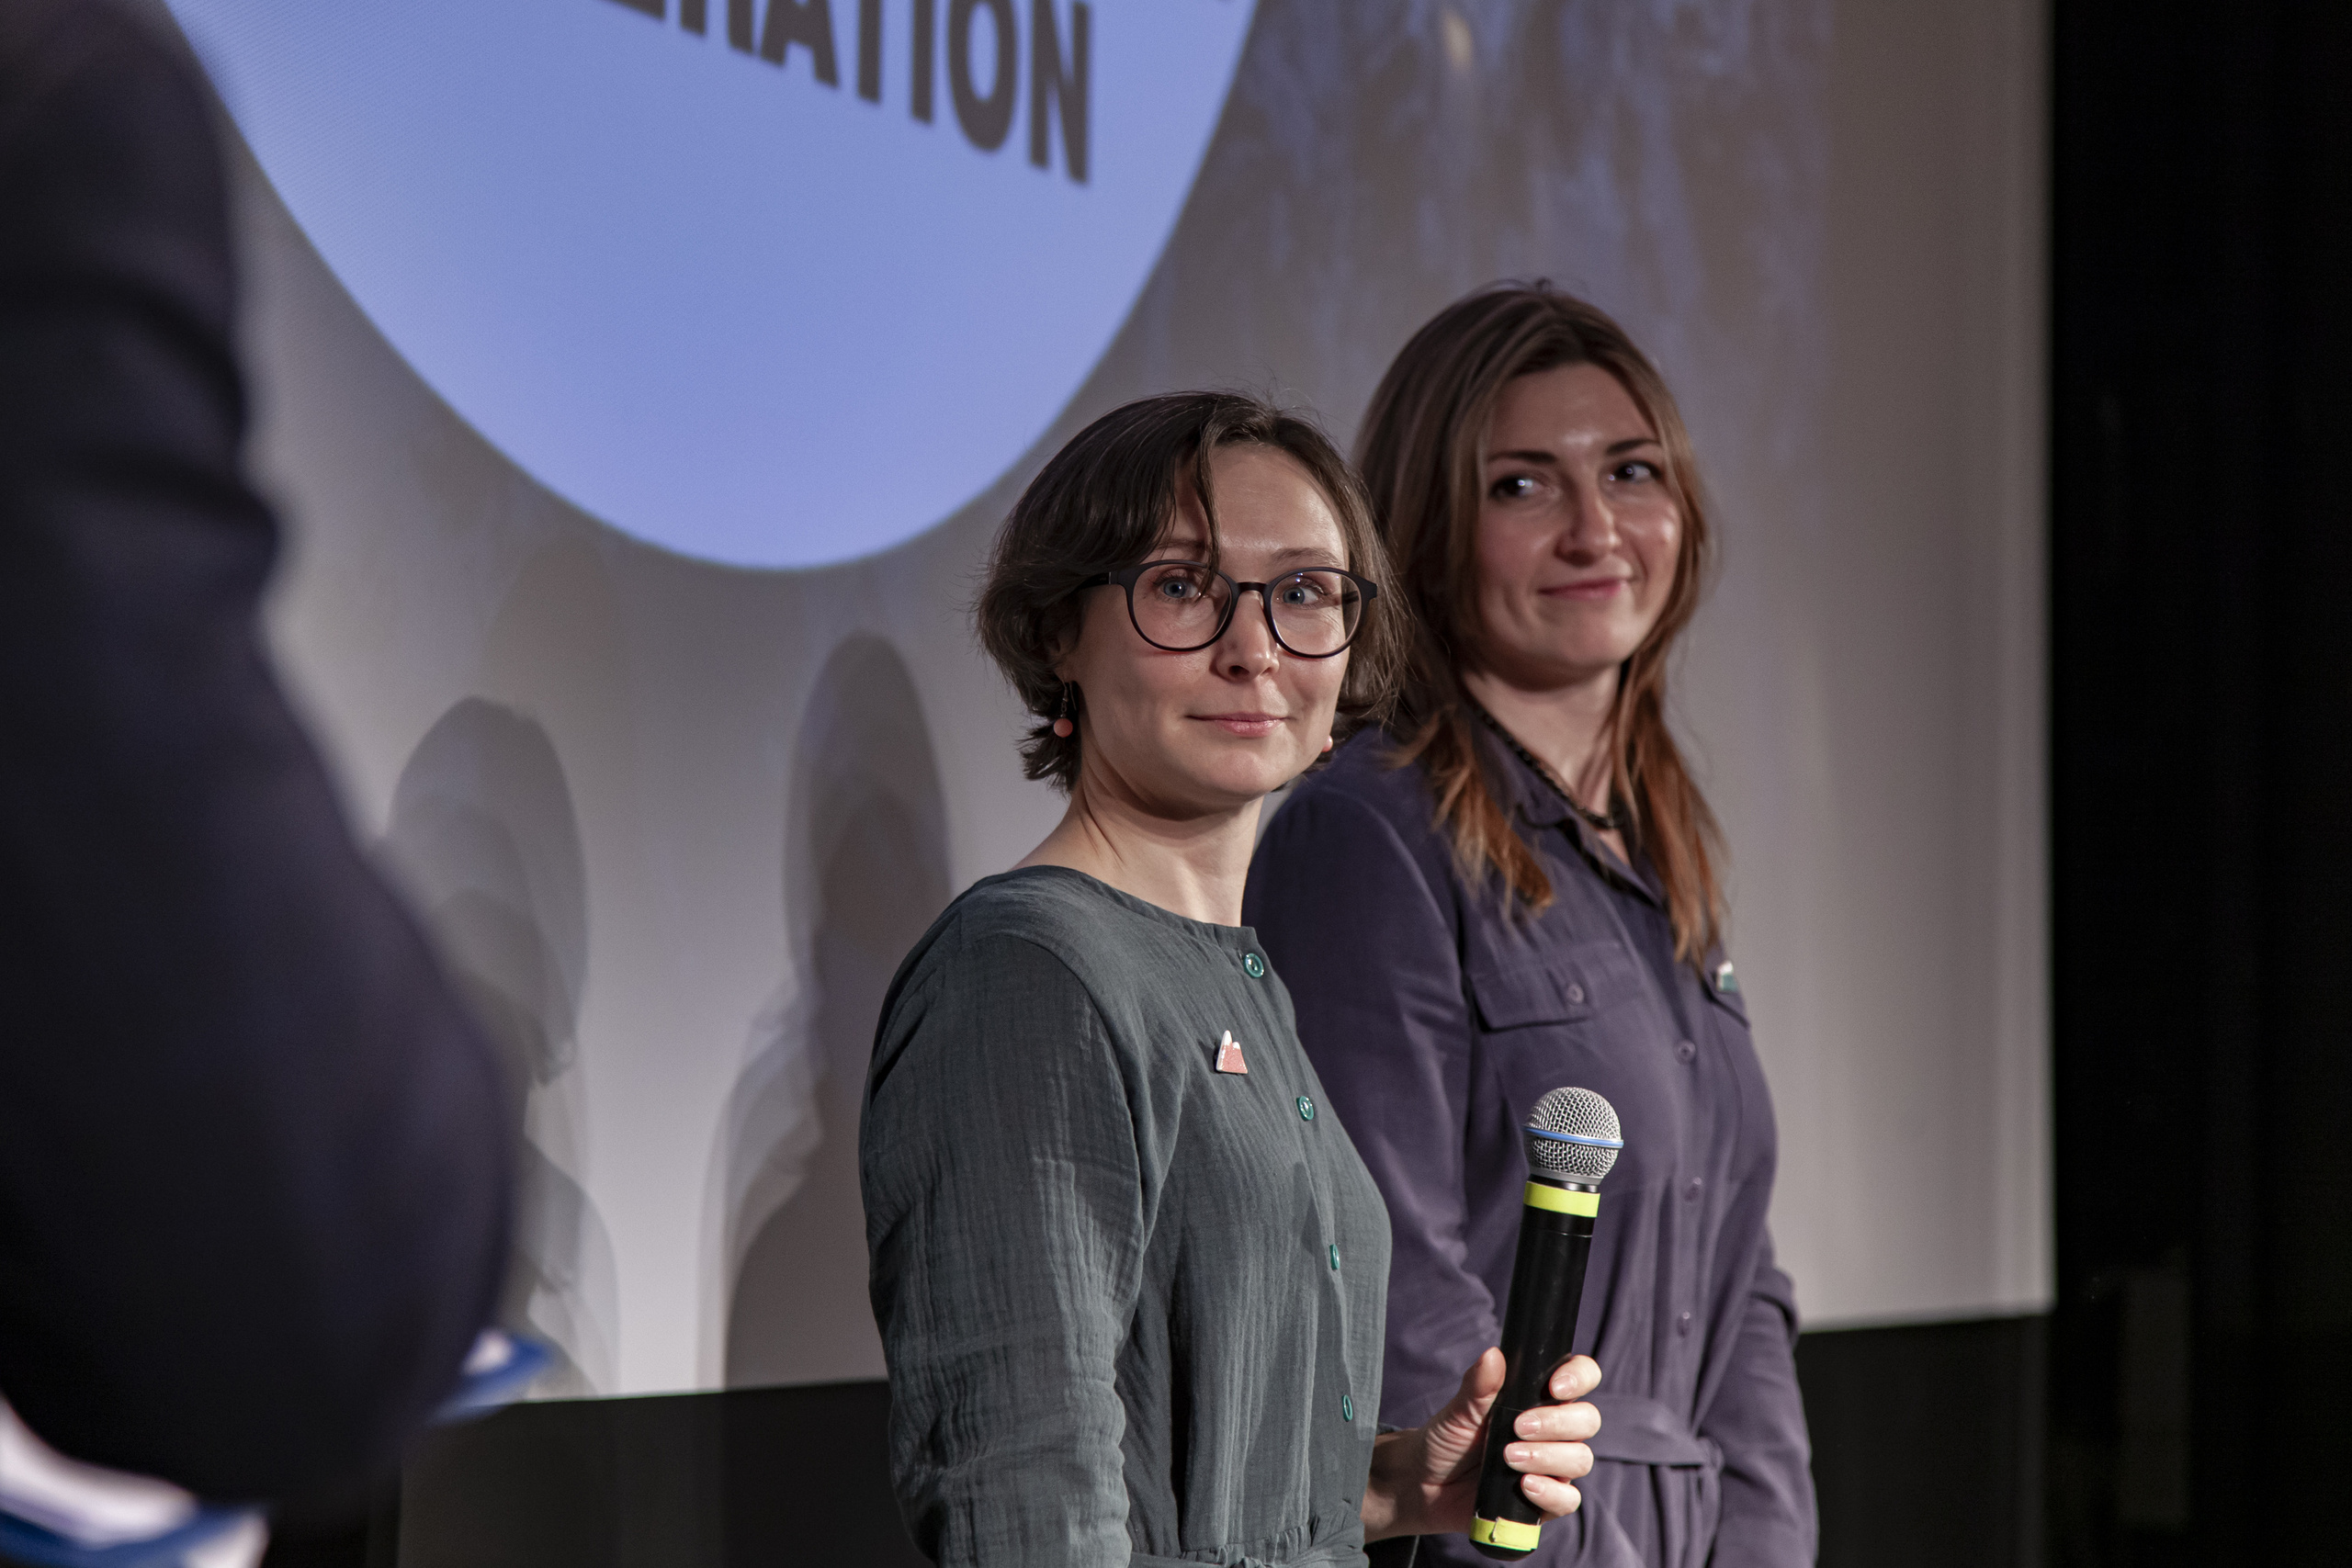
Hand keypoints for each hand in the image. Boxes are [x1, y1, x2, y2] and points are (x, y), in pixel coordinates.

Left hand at [1360, 1349, 1601, 1541]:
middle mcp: (1555, 1431)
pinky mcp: (1546, 1500)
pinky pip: (1568, 1499)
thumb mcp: (1459, 1410)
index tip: (1554, 1387)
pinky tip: (1524, 1485)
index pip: (1581, 1377)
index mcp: (1540, 1398)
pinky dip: (1550, 1492)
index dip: (1579, 1377)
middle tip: (1518, 1427)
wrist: (1426, 1483)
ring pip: (1580, 1458)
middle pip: (1587, 1420)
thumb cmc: (1448, 1439)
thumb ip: (1479, 1386)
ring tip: (1509, 1457)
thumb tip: (1493, 1355)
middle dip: (1557, 1423)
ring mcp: (1553, 1466)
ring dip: (1548, 1457)